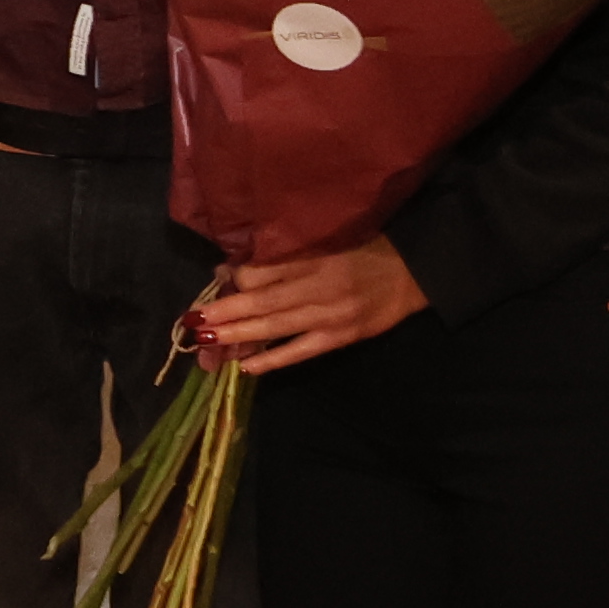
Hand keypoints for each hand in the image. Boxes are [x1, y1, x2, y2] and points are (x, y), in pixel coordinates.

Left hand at [189, 239, 420, 373]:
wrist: (415, 272)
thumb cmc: (365, 248)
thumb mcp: (325, 240)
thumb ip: (284, 255)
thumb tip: (235, 269)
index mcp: (314, 256)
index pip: (264, 270)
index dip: (236, 277)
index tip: (216, 281)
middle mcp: (319, 285)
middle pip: (263, 300)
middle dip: (225, 312)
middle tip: (193, 320)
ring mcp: (331, 315)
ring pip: (276, 326)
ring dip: (239, 335)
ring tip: (208, 340)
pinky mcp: (342, 337)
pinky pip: (301, 351)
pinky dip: (274, 360)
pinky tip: (248, 367)